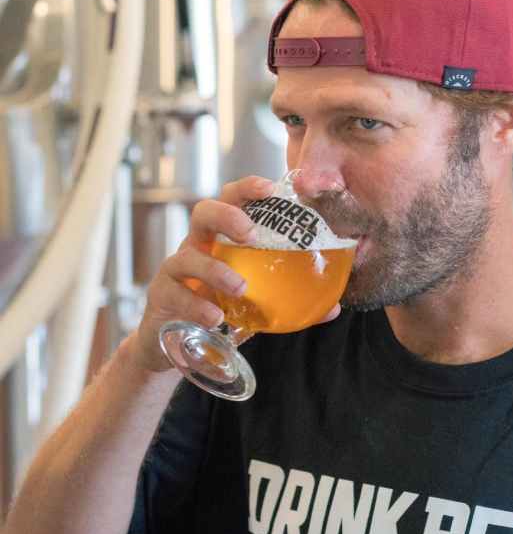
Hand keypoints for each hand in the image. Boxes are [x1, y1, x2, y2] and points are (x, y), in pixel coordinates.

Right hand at [132, 176, 340, 371]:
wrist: (173, 345)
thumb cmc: (219, 309)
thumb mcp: (256, 301)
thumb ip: (291, 300)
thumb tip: (332, 308)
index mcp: (221, 239)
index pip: (232, 200)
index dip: (248, 188)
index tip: (272, 189)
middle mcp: (195, 247)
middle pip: (202, 213)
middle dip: (226, 215)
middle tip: (251, 233)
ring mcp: (175, 271)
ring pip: (186, 256)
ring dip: (214, 269)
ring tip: (240, 287)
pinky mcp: (160, 297)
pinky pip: (174, 293)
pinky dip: (195, 304)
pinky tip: (214, 316)